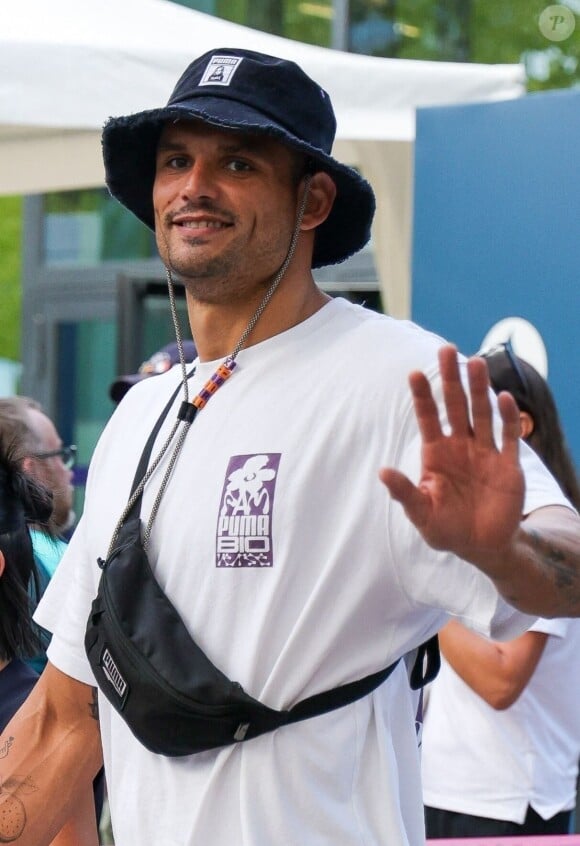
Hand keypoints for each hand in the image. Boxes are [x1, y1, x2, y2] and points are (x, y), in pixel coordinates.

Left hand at [379, 345, 524, 571]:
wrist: (481, 546)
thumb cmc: (445, 528)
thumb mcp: (421, 513)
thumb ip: (404, 492)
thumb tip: (382, 471)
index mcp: (436, 453)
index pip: (427, 418)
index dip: (422, 396)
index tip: (414, 373)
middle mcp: (460, 446)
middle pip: (455, 406)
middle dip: (451, 379)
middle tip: (447, 350)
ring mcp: (485, 453)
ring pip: (482, 413)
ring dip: (479, 389)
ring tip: (476, 362)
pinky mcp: (508, 465)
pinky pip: (509, 437)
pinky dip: (508, 418)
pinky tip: (503, 398)